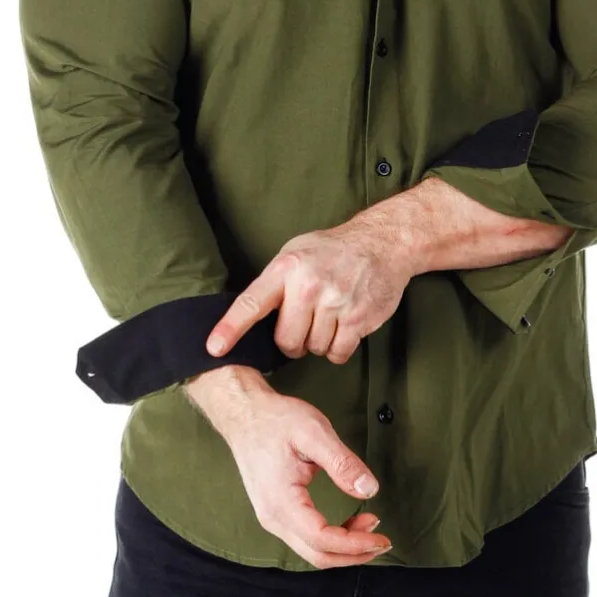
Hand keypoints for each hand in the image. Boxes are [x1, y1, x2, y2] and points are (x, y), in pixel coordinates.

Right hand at [184, 366, 392, 568]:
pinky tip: (348, 525)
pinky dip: (331, 539)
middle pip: (317, 555)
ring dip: (344, 547)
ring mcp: (272, 517)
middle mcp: (273, 518)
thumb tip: (369, 490)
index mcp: (282, 502)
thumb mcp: (314, 433)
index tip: (382, 538)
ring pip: (312, 550)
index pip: (322, 540)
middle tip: (383, 541)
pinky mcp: (276, 512)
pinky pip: (305, 537)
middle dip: (354, 553)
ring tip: (369, 529)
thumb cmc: (276, 420)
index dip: (355, 544)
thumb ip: (342, 463)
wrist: (245, 414)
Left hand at [205, 221, 412, 363]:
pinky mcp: (357, 318)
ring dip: (320, 342)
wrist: (382, 243)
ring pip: (313, 348)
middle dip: (293, 341)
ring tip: (330, 316)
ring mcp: (335, 302)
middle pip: (286, 340)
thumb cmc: (333, 251)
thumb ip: (276, 283)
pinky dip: (339, 348)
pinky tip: (345, 326)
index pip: (251, 303)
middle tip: (306, 323)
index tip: (214, 348)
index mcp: (286, 268)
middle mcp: (308, 285)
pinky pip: (338, 353)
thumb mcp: (296, 253)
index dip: (230, 328)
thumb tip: (252, 318)